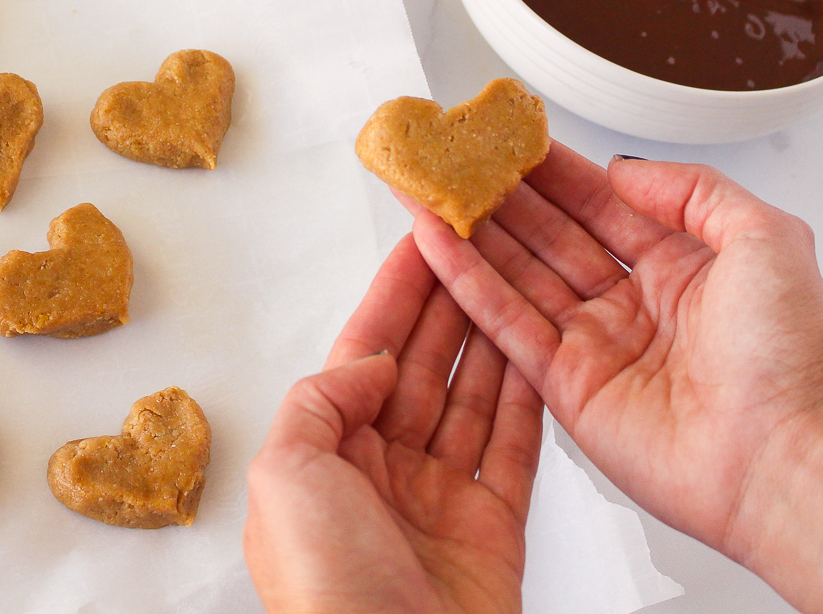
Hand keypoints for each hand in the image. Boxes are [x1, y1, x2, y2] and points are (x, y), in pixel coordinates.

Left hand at [244, 234, 542, 613]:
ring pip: (469, 400)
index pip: (363, 355)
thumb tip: (371, 363)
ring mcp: (438, 501)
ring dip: (489, 340)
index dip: (394, 296)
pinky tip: (536, 353)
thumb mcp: (286, 473)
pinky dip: (526, 400)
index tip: (422, 242)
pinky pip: (513, 449)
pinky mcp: (492, 530)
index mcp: (322, 460)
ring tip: (512, 280)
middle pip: (421, 369)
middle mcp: (379, 475)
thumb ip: (321, 399)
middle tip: (478, 249)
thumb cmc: (326, 592)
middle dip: (447, 305)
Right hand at [399, 144, 822, 560]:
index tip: (509, 135)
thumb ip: (692, 189)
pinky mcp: (564, 388)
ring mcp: (595, 346)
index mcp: (682, 266)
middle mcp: (634, 305)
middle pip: (549, 236)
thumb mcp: (765, 236)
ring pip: (517, 274)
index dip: (553, 170)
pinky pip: (505, 323)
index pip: (600, 203)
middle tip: (454, 157)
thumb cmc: (790, 357)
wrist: (784, 457)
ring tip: (428, 187)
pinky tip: (433, 242)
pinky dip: (465, 282)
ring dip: (471, 231)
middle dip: (500, 195)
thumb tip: (620, 168)